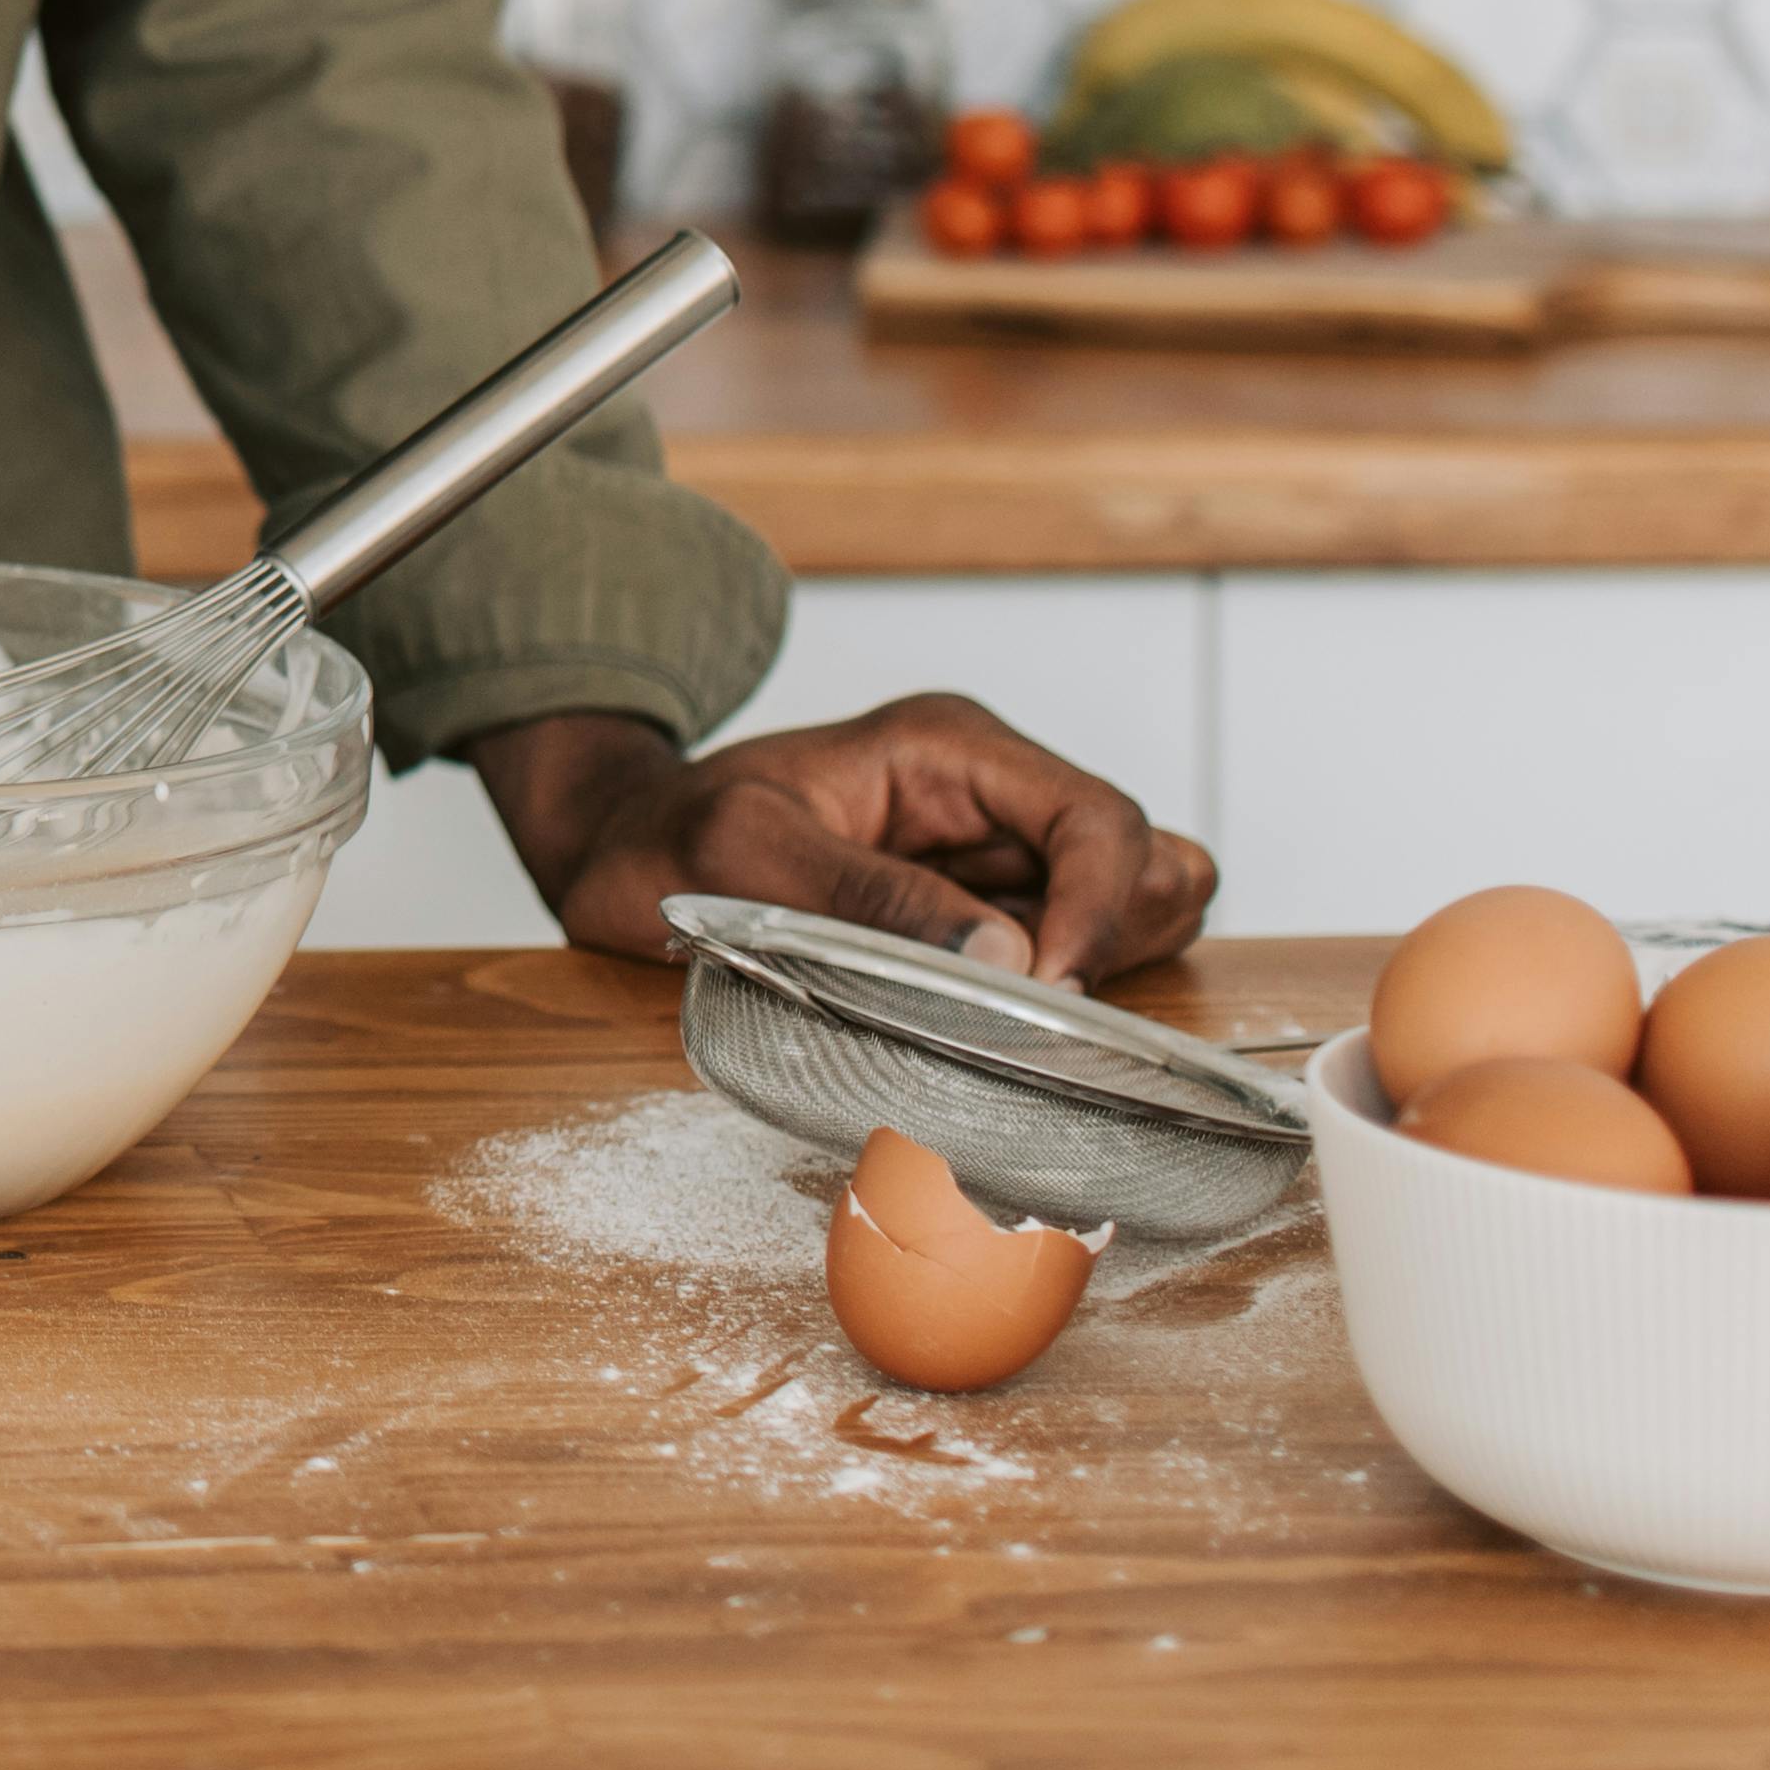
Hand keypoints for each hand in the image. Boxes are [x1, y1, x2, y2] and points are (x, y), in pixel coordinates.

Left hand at [466, 693, 1216, 990]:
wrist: (626, 850)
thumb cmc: (670, 837)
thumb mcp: (745, 852)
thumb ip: (869, 896)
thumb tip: (1003, 960)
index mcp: (949, 746)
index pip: (1096, 818)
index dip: (1100, 909)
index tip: (1050, 992)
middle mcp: (993, 789)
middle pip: (1144, 859)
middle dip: (1115, 941)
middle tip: (1034, 1019)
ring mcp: (997, 850)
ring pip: (1139, 903)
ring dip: (1110, 969)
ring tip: (1014, 1020)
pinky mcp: (987, 910)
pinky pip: (1084, 948)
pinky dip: (1073, 992)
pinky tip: (999, 1023)